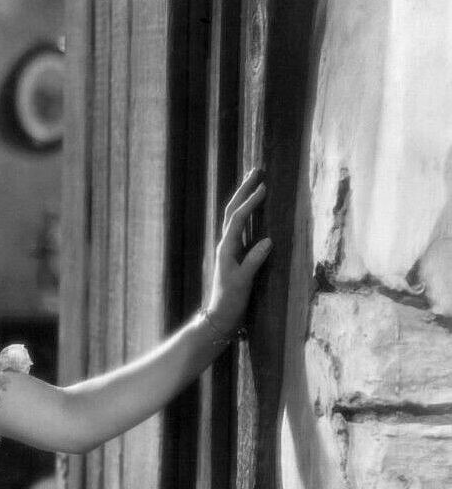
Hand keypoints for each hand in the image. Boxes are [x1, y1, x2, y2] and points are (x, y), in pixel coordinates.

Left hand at [204, 168, 271, 332]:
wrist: (220, 318)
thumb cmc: (230, 302)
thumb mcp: (243, 283)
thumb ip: (254, 262)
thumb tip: (268, 241)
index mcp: (226, 249)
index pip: (237, 220)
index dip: (250, 203)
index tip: (264, 188)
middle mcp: (226, 245)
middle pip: (232, 211)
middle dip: (244, 190)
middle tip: (257, 170)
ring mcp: (230, 249)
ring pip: (235, 217)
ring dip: (244, 198)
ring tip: (257, 181)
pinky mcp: (236, 255)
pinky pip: (241, 227)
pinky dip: (248, 213)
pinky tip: (256, 207)